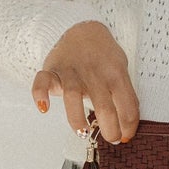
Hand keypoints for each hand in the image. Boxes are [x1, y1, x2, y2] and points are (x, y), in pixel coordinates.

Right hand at [33, 21, 139, 144]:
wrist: (81, 28)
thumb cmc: (103, 56)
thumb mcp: (121, 69)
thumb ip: (125, 94)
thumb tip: (129, 125)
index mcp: (115, 74)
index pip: (127, 104)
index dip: (129, 126)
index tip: (126, 137)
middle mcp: (93, 73)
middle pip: (104, 105)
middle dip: (110, 128)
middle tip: (111, 139)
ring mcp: (71, 72)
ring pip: (73, 96)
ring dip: (77, 117)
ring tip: (83, 133)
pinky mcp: (52, 70)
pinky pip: (42, 81)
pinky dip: (40, 94)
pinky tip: (44, 108)